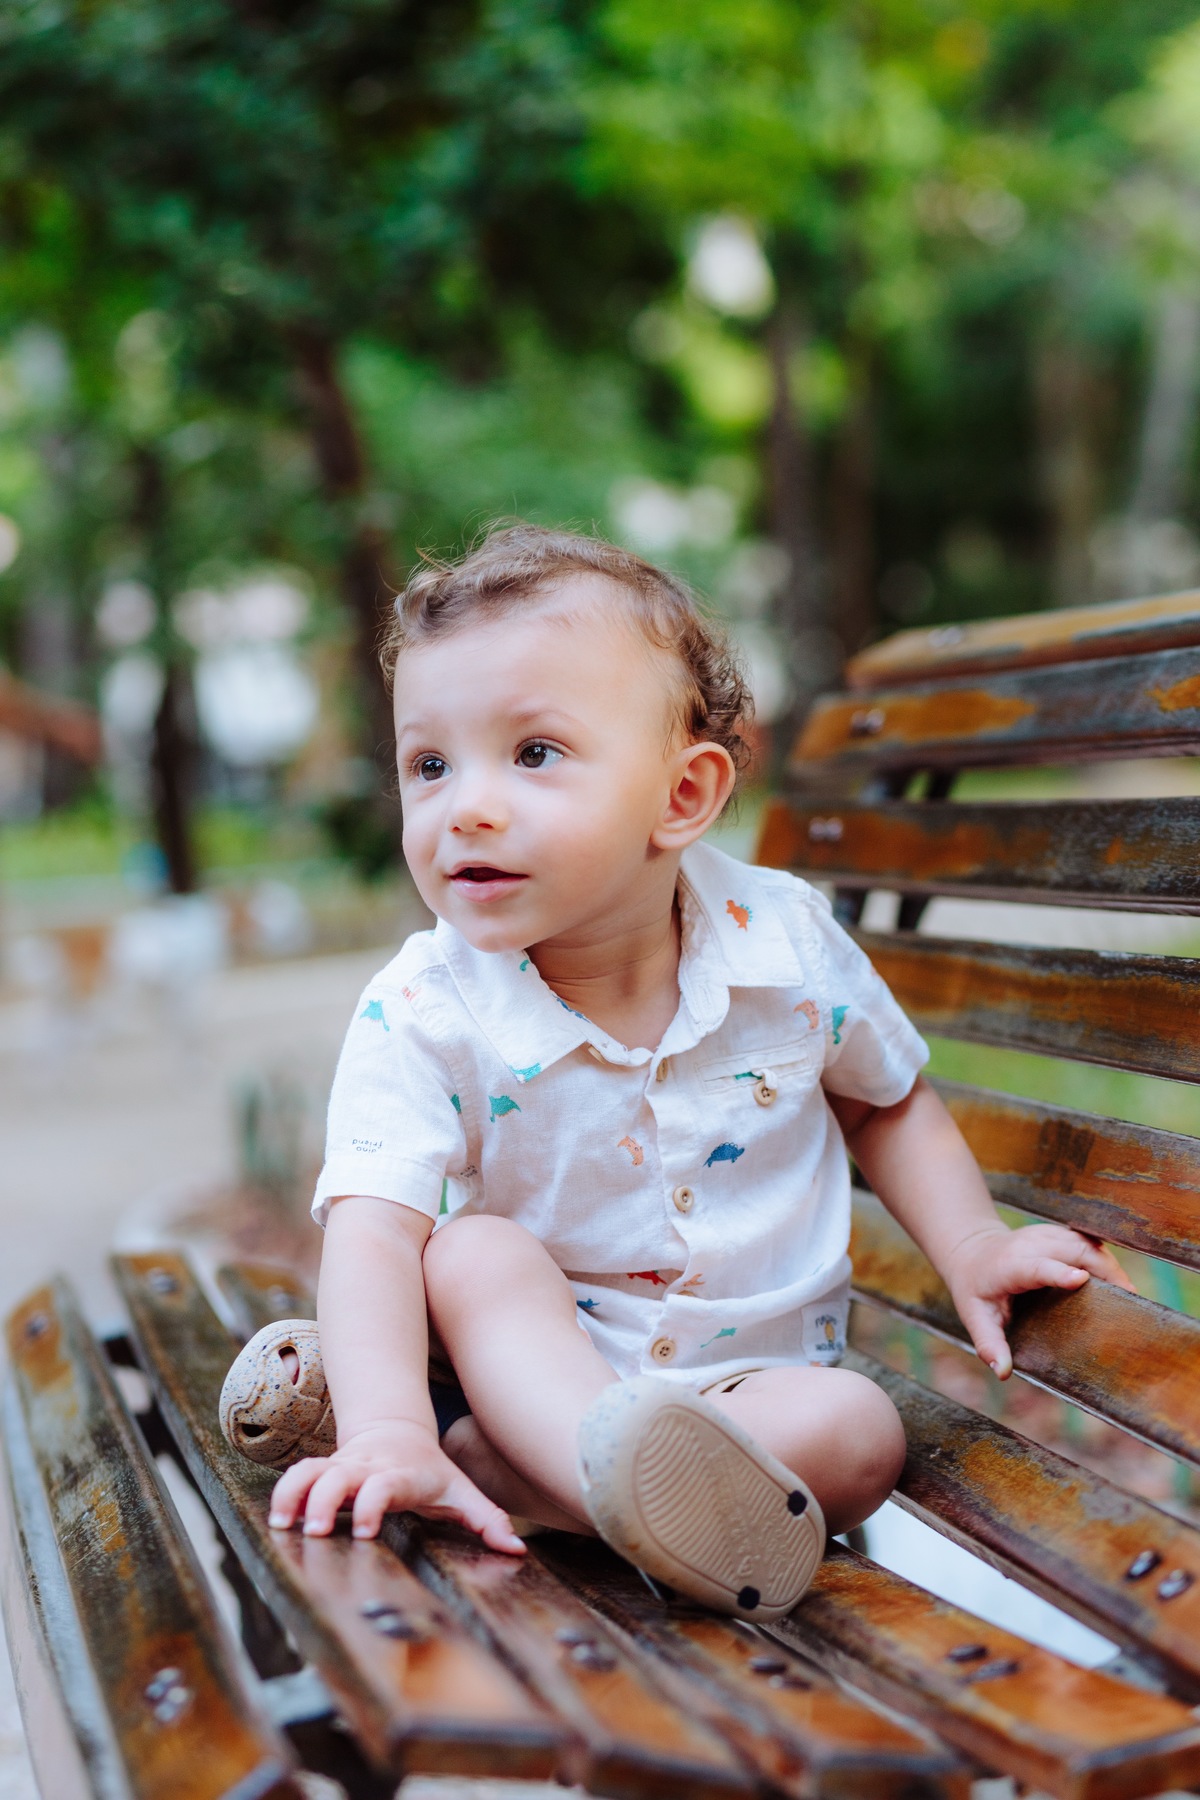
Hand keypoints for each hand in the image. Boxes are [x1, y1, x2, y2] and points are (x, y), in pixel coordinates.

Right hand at [266, 1418, 525, 1551]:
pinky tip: (276, 1519)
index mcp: (400, 1475)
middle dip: (325, 1501)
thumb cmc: (431, 1471)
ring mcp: (342, 1468)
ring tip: (283, 1525)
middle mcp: (367, 1469)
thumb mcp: (461, 1490)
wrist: (397, 1432)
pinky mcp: (324, 1471)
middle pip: (339, 1477)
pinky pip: (298, 1476)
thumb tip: (516, 1548)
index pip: (385, 1485)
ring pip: (311, 1471)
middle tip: (315, 1531)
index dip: (373, 1503)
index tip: (365, 1531)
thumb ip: (487, 1519)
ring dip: (295, 1494)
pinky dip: (284, 1494)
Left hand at [943, 1222, 1136, 1380]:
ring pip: (1083, 1243)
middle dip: (1101, 1270)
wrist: (971, 1251)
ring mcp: (1044, 1235)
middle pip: (1071, 1250)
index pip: (1036, 1266)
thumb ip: (988, 1344)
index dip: (1058, 1272)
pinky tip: (1119, 1278)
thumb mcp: (974, 1318)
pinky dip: (1104, 1257)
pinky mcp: (1057, 1234)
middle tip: (1128, 1298)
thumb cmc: (975, 1290)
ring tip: (1130, 1292)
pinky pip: (1086, 1241)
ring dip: (1108, 1264)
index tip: (1081, 1279)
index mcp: (1009, 1266)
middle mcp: (1029, 1244)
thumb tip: (1002, 1372)